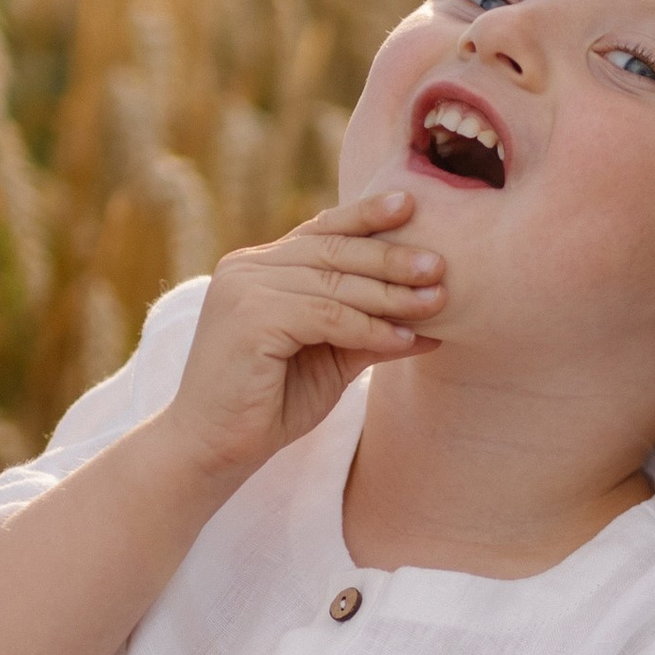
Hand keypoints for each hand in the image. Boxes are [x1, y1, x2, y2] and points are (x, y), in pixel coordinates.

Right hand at [163, 195, 444, 496]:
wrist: (214, 450)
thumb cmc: (270, 405)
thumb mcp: (331, 358)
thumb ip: (369, 330)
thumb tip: (433, 320)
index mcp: (260, 267)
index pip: (320, 232)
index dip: (365, 216)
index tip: (410, 204)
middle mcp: (247, 267)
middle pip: (332, 251)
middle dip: (390, 257)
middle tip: (440, 266)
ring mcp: (244, 289)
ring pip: (333, 283)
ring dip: (390, 295)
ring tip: (436, 302)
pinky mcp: (250, 318)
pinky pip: (326, 315)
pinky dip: (369, 328)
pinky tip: (404, 339)